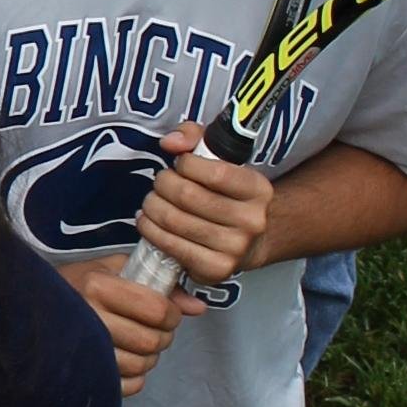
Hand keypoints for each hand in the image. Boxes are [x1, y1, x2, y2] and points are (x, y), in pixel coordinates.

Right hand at [57, 255, 203, 395]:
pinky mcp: (82, 371)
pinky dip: (135, 377)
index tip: (166, 313)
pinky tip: (126, 360)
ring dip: (150, 357)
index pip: (157, 310)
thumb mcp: (116, 268)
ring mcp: (83, 348)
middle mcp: (89, 316)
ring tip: (140, 344)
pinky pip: (126, 385)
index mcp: (97, 286)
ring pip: (140, 365)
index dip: (171, 314)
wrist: (33, 303)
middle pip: (151, 340)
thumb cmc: (80, 283)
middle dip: (163, 337)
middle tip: (155, 329)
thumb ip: (160, 283)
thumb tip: (198, 307)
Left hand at [135, 121, 273, 288]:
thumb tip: (170, 143)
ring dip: (151, 207)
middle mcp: (251, 221)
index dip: (185, 164)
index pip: (214, 172)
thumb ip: (194, 137)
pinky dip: (150, 230)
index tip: (180, 165)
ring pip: (174, 220)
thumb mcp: (219, 158)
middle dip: (162, 184)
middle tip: (160, 184)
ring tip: (152, 202)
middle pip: (187, 196)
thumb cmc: (226, 193)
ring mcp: (235, 248)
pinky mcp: (216, 269)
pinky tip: (149, 222)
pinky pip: (170, 246)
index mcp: (258, 189)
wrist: (249, 240)